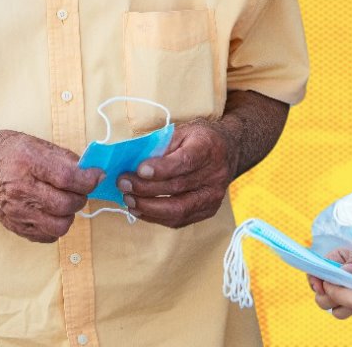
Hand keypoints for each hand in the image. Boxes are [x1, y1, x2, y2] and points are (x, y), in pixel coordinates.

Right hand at [0, 130, 101, 242]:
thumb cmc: (6, 152)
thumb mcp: (35, 143)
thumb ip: (64, 157)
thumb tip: (90, 170)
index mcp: (27, 162)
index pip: (67, 177)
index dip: (89, 179)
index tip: (97, 175)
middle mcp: (20, 190)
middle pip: (66, 204)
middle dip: (81, 196)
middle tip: (79, 188)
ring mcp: (16, 212)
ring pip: (60, 225)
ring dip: (70, 214)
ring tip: (65, 201)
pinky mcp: (15, 226)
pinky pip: (47, 236)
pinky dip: (56, 226)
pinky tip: (52, 212)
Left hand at [115, 119, 234, 227]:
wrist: (228, 150)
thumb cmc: (199, 139)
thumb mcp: (182, 131)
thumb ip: (160, 145)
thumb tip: (132, 162)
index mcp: (208, 148)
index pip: (185, 161)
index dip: (161, 169)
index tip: (139, 170)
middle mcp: (215, 174)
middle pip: (178, 187)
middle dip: (146, 188)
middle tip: (123, 184)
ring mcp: (213, 195)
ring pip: (178, 209)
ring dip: (148, 207)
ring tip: (128, 199)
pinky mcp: (208, 210)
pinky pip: (180, 220)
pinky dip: (156, 217)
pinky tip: (140, 209)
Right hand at [307, 248, 351, 319]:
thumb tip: (345, 270)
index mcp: (338, 260)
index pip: (317, 269)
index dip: (315, 279)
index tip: (322, 287)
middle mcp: (338, 277)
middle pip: (320, 292)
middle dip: (328, 297)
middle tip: (340, 298)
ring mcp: (345, 291)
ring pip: (331, 306)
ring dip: (341, 306)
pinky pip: (345, 312)